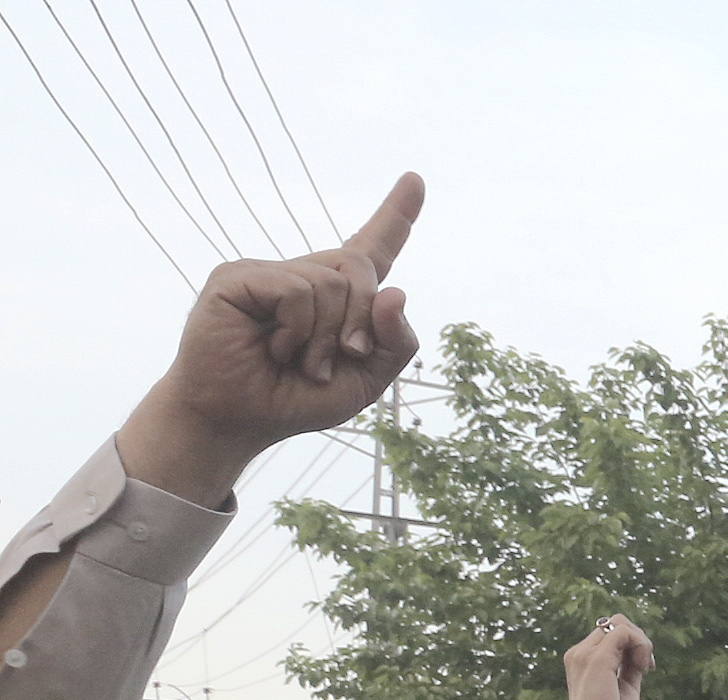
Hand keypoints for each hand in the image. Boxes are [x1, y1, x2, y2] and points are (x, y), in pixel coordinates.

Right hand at [115, 174, 423, 503]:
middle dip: (363, 321)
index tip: (416, 179)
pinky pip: (297, 292)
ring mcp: (269, 271)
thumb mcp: (367, 380)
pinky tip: (272, 347)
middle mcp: (303, 275)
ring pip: (332, 284)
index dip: (397, 216)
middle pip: (363, 267)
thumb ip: (395, 342)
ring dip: (326, 338)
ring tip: (295, 359)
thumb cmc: (297, 397)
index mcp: (336, 296)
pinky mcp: (238, 276)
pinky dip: (297, 330)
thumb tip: (395, 292)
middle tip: (338, 358)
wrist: (238, 417)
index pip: (372, 248)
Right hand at [561, 618, 652, 699]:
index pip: (611, 633)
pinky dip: (642, 645)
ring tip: (645, 667)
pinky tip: (644, 667)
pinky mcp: (595, 659)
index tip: (644, 668)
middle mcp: (579, 654)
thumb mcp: (624, 688)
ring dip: (642, 642)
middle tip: (646, 667)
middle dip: (640, 641)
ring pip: (620, 624)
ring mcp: (584, 655)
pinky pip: (623, 632)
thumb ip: (628, 668)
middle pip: (616, 623)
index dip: (634, 645)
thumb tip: (641, 652)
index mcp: (582, 660)